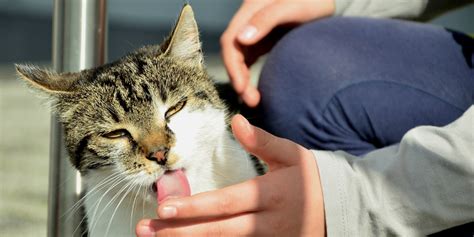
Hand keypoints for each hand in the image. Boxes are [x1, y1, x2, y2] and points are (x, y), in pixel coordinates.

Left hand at [136, 115, 324, 235]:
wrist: (338, 210)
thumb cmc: (310, 179)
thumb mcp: (291, 154)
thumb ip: (262, 140)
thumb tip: (236, 120)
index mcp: (271, 195)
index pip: (227, 203)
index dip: (196, 208)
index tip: (165, 208)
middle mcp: (267, 224)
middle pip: (219, 231)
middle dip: (181, 232)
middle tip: (147, 229)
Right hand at [221, 0, 334, 106]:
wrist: (327, 0)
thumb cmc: (313, 0)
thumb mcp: (293, 7)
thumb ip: (266, 19)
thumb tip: (242, 40)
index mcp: (250, 10)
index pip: (231, 41)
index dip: (232, 65)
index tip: (241, 87)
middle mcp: (248, 21)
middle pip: (234, 52)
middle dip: (238, 77)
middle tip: (251, 101)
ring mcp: (255, 31)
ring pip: (240, 58)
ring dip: (242, 79)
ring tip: (254, 100)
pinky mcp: (263, 39)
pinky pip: (249, 60)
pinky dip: (248, 75)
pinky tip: (255, 90)